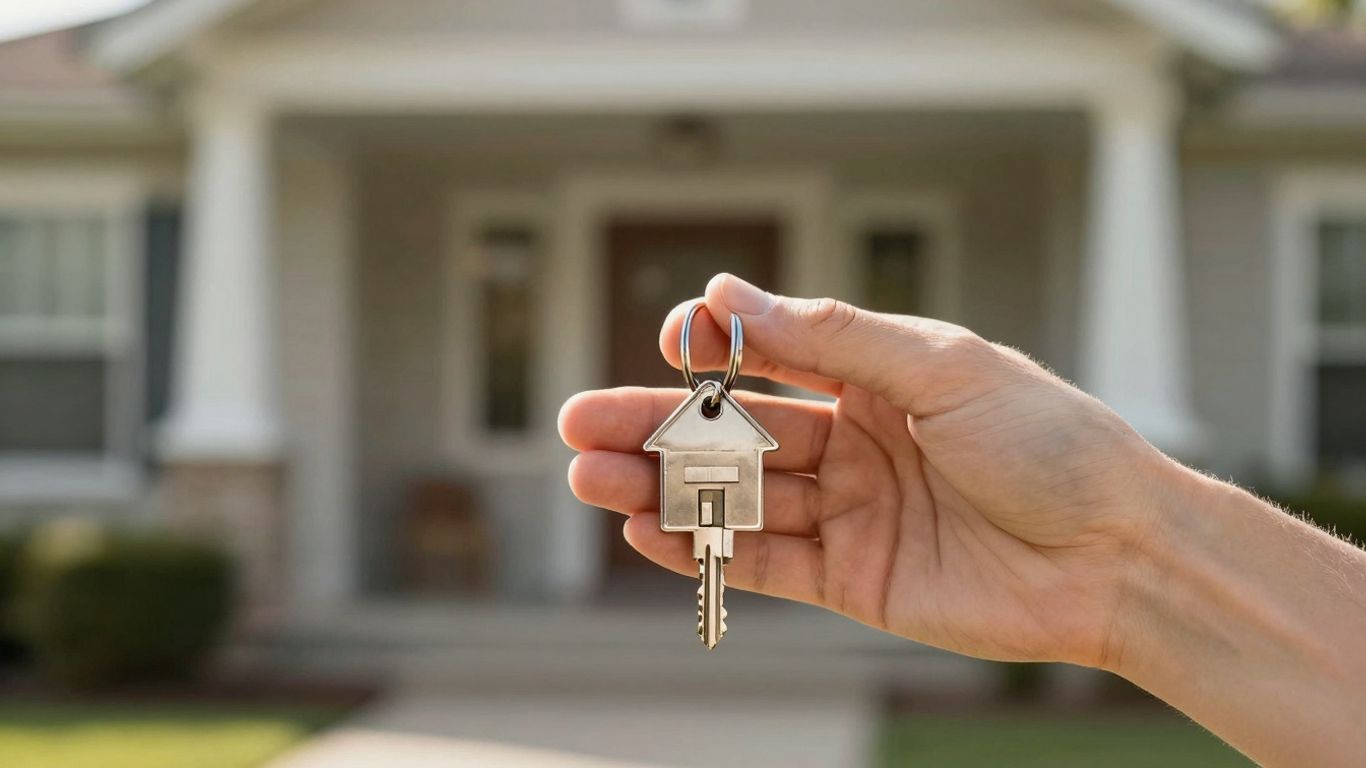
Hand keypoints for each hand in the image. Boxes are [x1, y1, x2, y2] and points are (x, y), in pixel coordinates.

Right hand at [559, 273, 1173, 667]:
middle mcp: (855, 441)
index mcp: (878, 377)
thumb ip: (833, 340)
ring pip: (736, 496)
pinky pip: (763, 560)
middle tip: (576, 423)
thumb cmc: (1051, 443)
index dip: (714, 351)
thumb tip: (732, 300)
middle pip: (734, 431)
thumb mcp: (943, 366)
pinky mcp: (853, 578)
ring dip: (660, 488)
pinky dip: (704, 550)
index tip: (670, 344)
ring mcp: (851, 510)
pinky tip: (647, 535)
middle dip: (654, 426)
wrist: (1118, 553)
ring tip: (588, 479)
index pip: (772, 356)